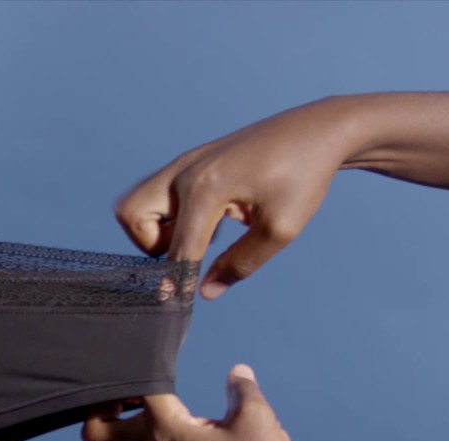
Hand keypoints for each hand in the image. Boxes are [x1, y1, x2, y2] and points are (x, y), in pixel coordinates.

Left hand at [82, 364, 306, 440]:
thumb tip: (236, 371)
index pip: (135, 390)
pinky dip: (148, 434)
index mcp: (164, 432)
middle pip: (96, 431)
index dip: (144, 366)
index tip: (158, 355)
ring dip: (126, 420)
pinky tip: (183, 423)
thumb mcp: (256, 418)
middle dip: (103, 406)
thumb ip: (241, 389)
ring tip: (158, 400)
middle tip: (135, 390)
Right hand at [114, 98, 357, 299]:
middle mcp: (185, 173)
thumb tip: (205, 292)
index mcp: (206, 189)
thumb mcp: (281, 229)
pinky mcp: (190, 161)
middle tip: (184, 251)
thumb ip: (241, 263)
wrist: (317, 130)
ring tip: (197, 235)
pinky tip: (208, 218)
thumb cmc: (304, 176)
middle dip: (149, 244)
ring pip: (137, 202)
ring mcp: (184, 163)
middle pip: (131, 215)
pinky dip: (169, 214)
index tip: (180, 302)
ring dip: (155, 228)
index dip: (180, 281)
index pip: (178, 249)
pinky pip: (157, 193)